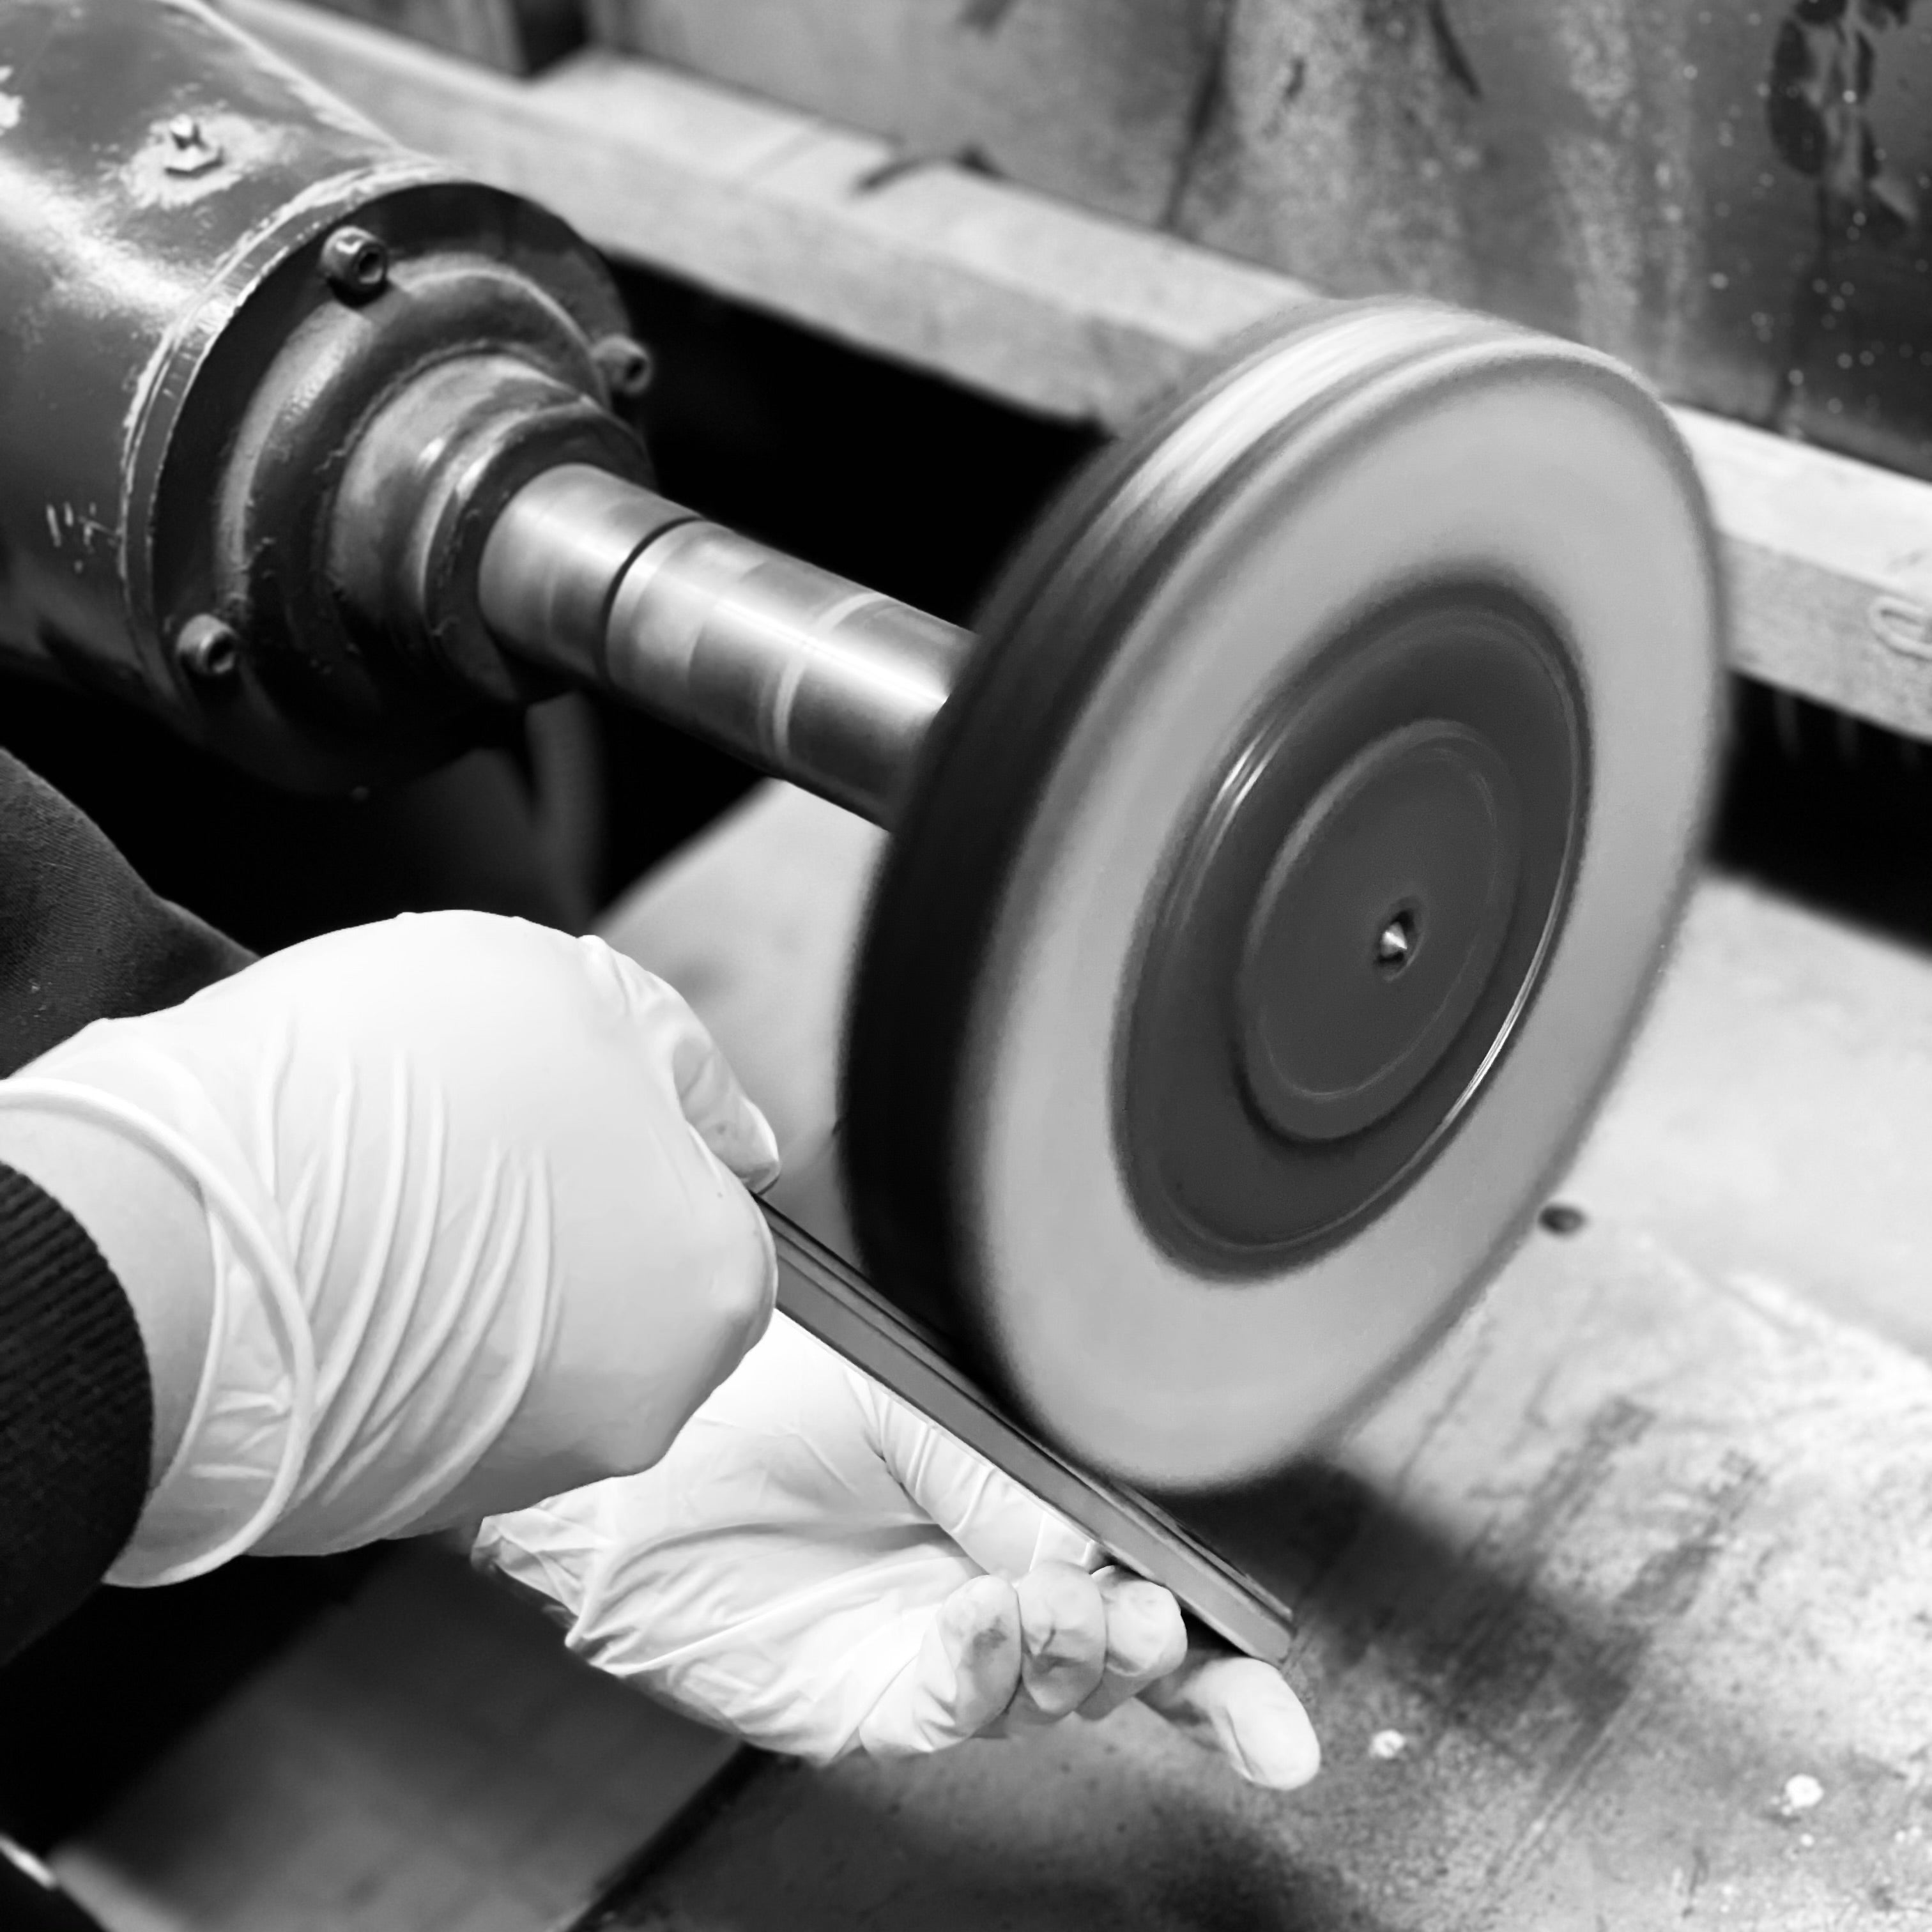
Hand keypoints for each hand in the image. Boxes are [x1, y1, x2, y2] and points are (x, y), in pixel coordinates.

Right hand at [2, 912, 778, 1582]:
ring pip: (514, 1341)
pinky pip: (417, 1395)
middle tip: (455, 1139)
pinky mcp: (390, 1509)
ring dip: (466, 1271)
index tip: (546, 1101)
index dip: (627, 1133)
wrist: (170, 1238)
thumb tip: (740, 1128)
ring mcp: (512, 1473)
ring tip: (371, 1194)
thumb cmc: (389, 1098)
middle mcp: (640, 1409)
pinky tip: (325, 1264)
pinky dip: (387, 1334)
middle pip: (617, 1284)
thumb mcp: (579, 991)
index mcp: (715, 1290)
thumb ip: (683, 1062)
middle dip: (552, 1211)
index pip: (712, 1210)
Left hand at [475, 1312, 1319, 1787]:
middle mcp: (988, 1578)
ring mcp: (934, 1645)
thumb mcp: (919, 1403)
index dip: (1209, 1648)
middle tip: (1150, 1620)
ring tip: (1068, 1608)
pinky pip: (957, 1709)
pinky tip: (984, 1617)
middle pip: (1114, 1659)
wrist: (643, 1436)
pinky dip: (988, 1668)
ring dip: (1076, 1658)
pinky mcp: (870, 1697)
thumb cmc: (768, 1388)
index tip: (1269, 1697)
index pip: (1135, 1576)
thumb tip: (1105, 1560)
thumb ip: (1014, 1486)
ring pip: (1050, 1695)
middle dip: (1155, 1655)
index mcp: (1015, 1498)